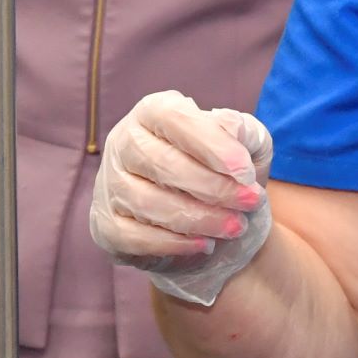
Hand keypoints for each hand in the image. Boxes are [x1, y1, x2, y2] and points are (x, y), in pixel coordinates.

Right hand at [88, 90, 274, 306]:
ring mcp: (110, 183)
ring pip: (146, 201)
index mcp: (154, 112)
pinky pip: (132, 236)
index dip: (211, 144)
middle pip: (159, 162)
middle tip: (250, 203)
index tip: (247, 172)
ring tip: (235, 226)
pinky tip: (205, 245)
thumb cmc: (225, 175)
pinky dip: (173, 243)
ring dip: (199, 218)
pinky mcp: (106, 224)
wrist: (210, 224)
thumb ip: (244, 132)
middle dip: (212, 187)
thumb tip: (229, 126)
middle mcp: (123, 141)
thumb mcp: (248, 149)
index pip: (173, 119)